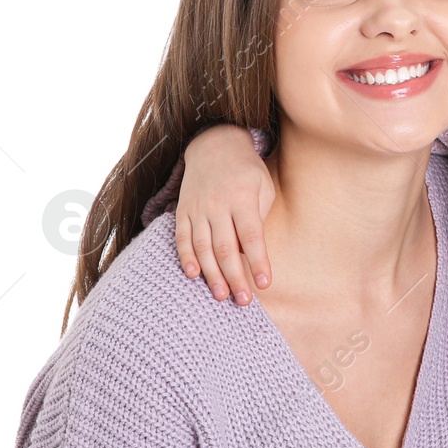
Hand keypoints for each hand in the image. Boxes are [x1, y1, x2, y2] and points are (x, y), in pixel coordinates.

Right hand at [173, 124, 275, 304]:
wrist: (215, 146)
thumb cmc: (247, 172)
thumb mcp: (263, 187)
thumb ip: (258, 217)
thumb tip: (251, 252)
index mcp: (243, 198)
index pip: (252, 236)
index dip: (258, 261)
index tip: (265, 283)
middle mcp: (218, 205)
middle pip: (225, 247)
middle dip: (235, 276)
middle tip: (244, 301)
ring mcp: (197, 208)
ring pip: (202, 247)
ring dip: (211, 274)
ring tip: (221, 296)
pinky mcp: (183, 211)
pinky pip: (182, 237)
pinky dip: (186, 257)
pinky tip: (193, 275)